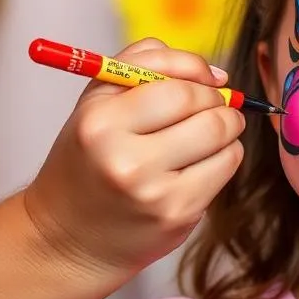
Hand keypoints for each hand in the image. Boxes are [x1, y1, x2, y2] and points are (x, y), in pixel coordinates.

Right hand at [22, 39, 244, 275]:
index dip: (201, 79)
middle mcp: (125, 160)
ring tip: (209, 133)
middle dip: (221, 104)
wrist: (70, 235)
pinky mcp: (178, 213)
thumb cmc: (91, 156)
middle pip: (208, 115)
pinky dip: (225, 156)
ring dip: (228, 130)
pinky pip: (226, 168)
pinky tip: (202, 160)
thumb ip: (148, 63)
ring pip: (225, 141)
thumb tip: (217, 74)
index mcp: (100, 122)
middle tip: (214, 107)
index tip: (205, 82)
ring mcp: (155, 192)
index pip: (178, 88)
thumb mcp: (99, 100)